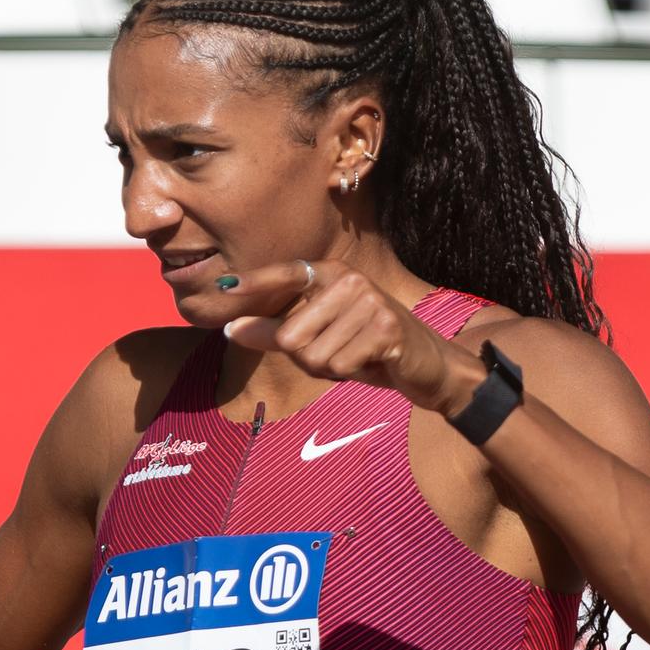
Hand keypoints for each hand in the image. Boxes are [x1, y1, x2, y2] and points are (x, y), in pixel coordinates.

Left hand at [220, 261, 484, 414]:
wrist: (426, 364)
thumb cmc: (364, 349)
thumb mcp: (317, 338)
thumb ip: (274, 332)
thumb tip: (229, 329)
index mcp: (330, 276)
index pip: (286, 274)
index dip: (255, 284)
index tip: (224, 287)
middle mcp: (349, 280)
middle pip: (290, 336)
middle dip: (307, 358)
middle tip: (340, 352)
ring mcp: (369, 301)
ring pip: (314, 356)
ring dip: (331, 369)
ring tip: (357, 357)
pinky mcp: (385, 328)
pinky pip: (340, 365)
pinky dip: (351, 374)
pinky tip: (372, 362)